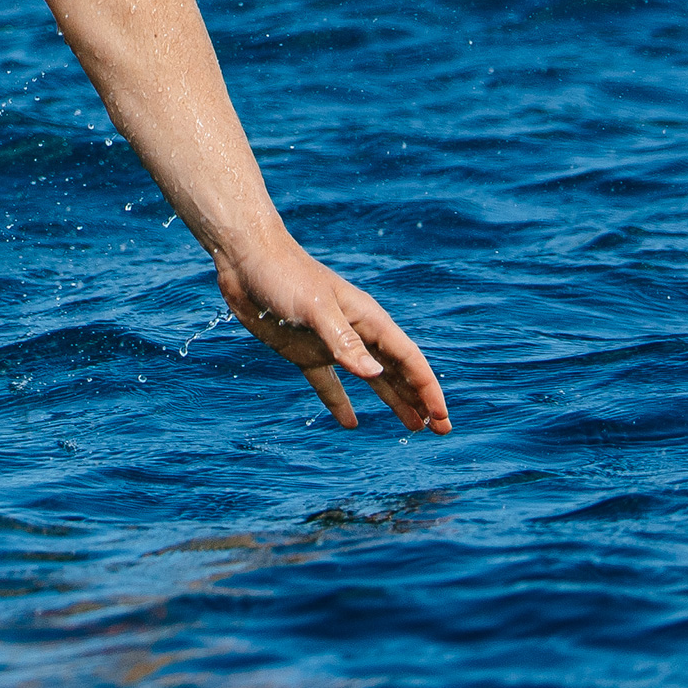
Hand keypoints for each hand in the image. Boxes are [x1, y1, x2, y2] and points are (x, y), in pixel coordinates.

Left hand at [216, 237, 451, 432]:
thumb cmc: (284, 274)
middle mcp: (354, 332)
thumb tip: (375, 373)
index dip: (428, 388)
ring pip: (370, 378)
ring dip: (392, 401)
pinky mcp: (303, 350)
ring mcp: (330, 342)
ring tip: (414, 427)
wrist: (245, 258)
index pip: (408, 359)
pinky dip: (339, 402)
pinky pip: (327, 382)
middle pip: (396, 371)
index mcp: (366, 319)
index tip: (442, 417)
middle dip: (420, 399)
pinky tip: (350, 423)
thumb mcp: (315, 307)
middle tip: (440, 429)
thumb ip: (343, 341)